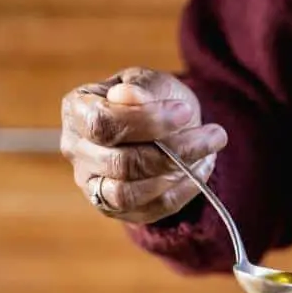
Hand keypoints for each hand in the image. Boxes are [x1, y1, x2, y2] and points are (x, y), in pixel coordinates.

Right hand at [60, 67, 227, 224]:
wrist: (167, 126)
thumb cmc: (155, 98)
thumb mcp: (153, 82)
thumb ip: (143, 87)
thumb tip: (127, 95)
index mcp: (77, 110)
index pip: (102, 123)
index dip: (146, 121)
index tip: (184, 112)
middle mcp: (76, 151)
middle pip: (120, 163)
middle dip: (174, 150)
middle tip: (215, 135)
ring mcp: (92, 184)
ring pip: (129, 193)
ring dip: (176, 175)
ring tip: (208, 153)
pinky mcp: (115, 209)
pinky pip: (150, 210)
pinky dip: (182, 192)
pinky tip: (201, 170)